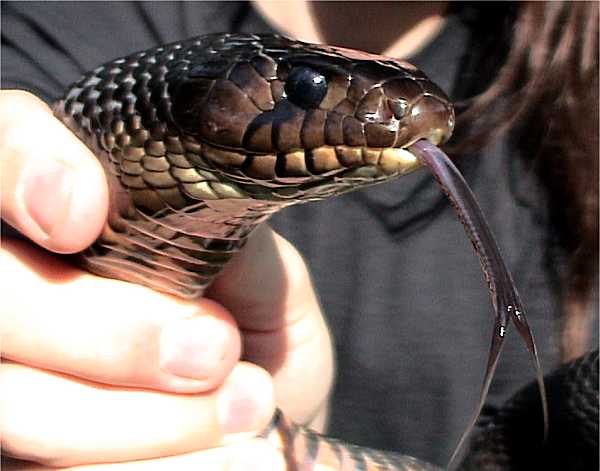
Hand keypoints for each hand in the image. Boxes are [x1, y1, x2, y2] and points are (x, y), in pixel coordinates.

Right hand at [0, 90, 333, 468]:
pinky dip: (143, 461)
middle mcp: (31, 291)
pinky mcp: (32, 455)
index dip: (23, 165)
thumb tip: (191, 203)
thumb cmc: (263, 343)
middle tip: (217, 348)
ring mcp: (20, 377)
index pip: (7, 147)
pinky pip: (57, 467)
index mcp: (84, 222)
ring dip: (141, 416)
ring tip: (247, 402)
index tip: (80, 216)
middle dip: (111, 329)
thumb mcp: (266, 283)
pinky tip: (224, 450)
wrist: (267, 427)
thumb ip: (226, 239)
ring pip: (16, 401)